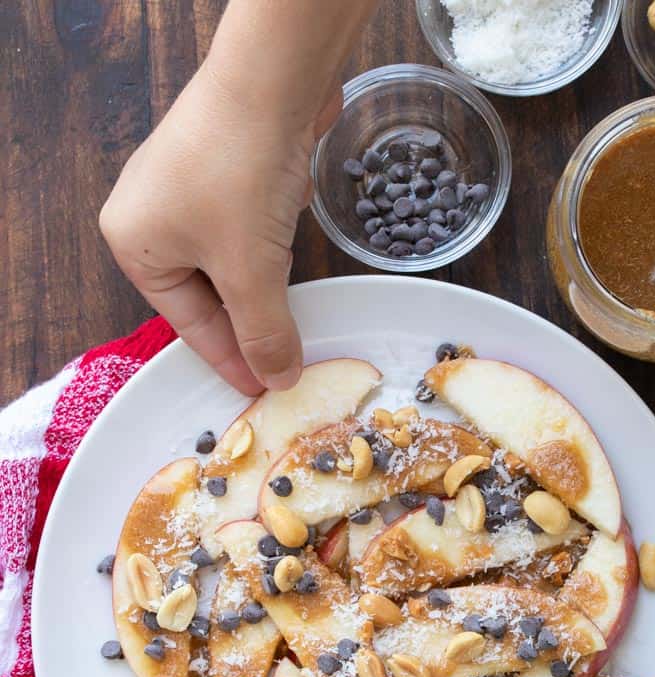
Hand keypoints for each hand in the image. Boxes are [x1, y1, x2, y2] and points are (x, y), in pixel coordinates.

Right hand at [100, 62, 339, 395]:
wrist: (270, 80)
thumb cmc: (239, 174)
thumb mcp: (250, 272)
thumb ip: (264, 332)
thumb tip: (277, 378)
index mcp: (134, 244)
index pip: (188, 323)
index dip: (230, 360)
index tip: (262, 387)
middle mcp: (149, 216)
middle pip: (206, 295)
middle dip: (247, 325)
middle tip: (282, 364)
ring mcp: (186, 188)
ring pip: (228, 264)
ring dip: (260, 290)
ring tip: (290, 325)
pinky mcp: (222, 168)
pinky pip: (242, 230)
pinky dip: (265, 253)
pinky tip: (286, 268)